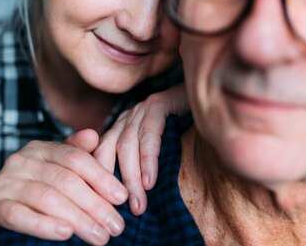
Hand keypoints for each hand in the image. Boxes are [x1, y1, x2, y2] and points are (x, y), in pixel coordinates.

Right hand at [0, 130, 127, 245]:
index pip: (75, 158)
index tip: (122, 198)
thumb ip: (77, 156)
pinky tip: (64, 233)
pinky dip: (42, 224)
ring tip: (99, 236)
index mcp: (40, 149)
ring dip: (77, 219)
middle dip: (94, 204)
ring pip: (46, 198)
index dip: (101, 178)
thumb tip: (94, 136)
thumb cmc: (34, 192)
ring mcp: (3, 182)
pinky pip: (16, 214)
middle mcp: (21, 161)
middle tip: (116, 226)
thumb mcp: (57, 172)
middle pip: (65, 180)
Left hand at [94, 83, 187, 214]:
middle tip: (124, 212)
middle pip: (109, 151)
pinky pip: (149, 133)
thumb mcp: (161, 147)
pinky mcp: (158, 103)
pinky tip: (150, 180)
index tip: (102, 205)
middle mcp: (127, 117)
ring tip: (138, 203)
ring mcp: (141, 109)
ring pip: (127, 145)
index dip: (98, 178)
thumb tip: (138, 201)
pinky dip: (148, 159)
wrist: (207, 93)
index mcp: (122, 128)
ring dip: (131, 178)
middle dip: (114, 185)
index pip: (100, 153)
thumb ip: (146, 164)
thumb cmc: (184, 126)